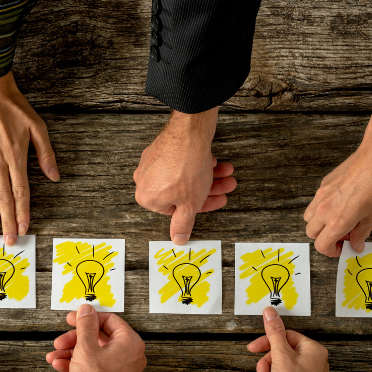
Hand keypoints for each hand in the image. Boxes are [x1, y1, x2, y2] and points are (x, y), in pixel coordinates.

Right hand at [0, 71, 58, 245]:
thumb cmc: (14, 107)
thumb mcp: (37, 127)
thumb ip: (46, 154)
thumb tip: (55, 177)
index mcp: (16, 156)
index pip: (20, 191)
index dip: (22, 212)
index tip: (24, 227)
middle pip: (3, 198)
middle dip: (6, 221)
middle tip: (9, 240)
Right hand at [45, 304, 145, 371]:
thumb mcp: (86, 349)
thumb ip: (85, 326)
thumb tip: (86, 309)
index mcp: (130, 343)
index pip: (109, 320)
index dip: (87, 318)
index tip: (72, 318)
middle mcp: (129, 354)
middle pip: (98, 336)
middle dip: (75, 338)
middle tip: (60, 340)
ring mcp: (121, 368)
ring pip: (93, 351)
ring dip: (72, 351)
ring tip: (54, 354)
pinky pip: (94, 365)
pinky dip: (77, 363)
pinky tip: (59, 364)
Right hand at [134, 108, 235, 244]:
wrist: (189, 132)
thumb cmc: (186, 169)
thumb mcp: (189, 204)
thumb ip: (183, 223)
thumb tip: (177, 239)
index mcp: (147, 198)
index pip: (176, 209)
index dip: (201, 205)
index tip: (216, 200)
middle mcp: (144, 180)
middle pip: (182, 192)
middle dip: (208, 189)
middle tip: (226, 185)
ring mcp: (152, 162)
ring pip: (183, 176)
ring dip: (208, 176)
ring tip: (226, 172)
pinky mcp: (161, 148)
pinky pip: (180, 162)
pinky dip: (197, 164)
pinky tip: (213, 162)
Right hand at [248, 307, 328, 371]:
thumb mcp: (280, 356)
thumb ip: (274, 332)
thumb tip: (270, 312)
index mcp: (314, 351)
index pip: (287, 335)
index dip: (268, 342)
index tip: (253, 348)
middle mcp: (314, 361)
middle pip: (281, 350)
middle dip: (267, 363)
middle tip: (260, 371)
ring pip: (278, 364)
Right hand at [303, 121, 371, 256]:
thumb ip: (362, 231)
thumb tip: (356, 243)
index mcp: (338, 219)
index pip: (322, 244)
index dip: (331, 251)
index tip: (342, 248)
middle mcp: (325, 208)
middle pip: (311, 232)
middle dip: (324, 238)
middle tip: (343, 236)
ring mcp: (322, 194)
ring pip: (309, 217)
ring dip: (320, 223)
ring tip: (340, 220)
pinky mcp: (324, 183)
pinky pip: (316, 202)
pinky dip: (323, 208)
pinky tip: (343, 203)